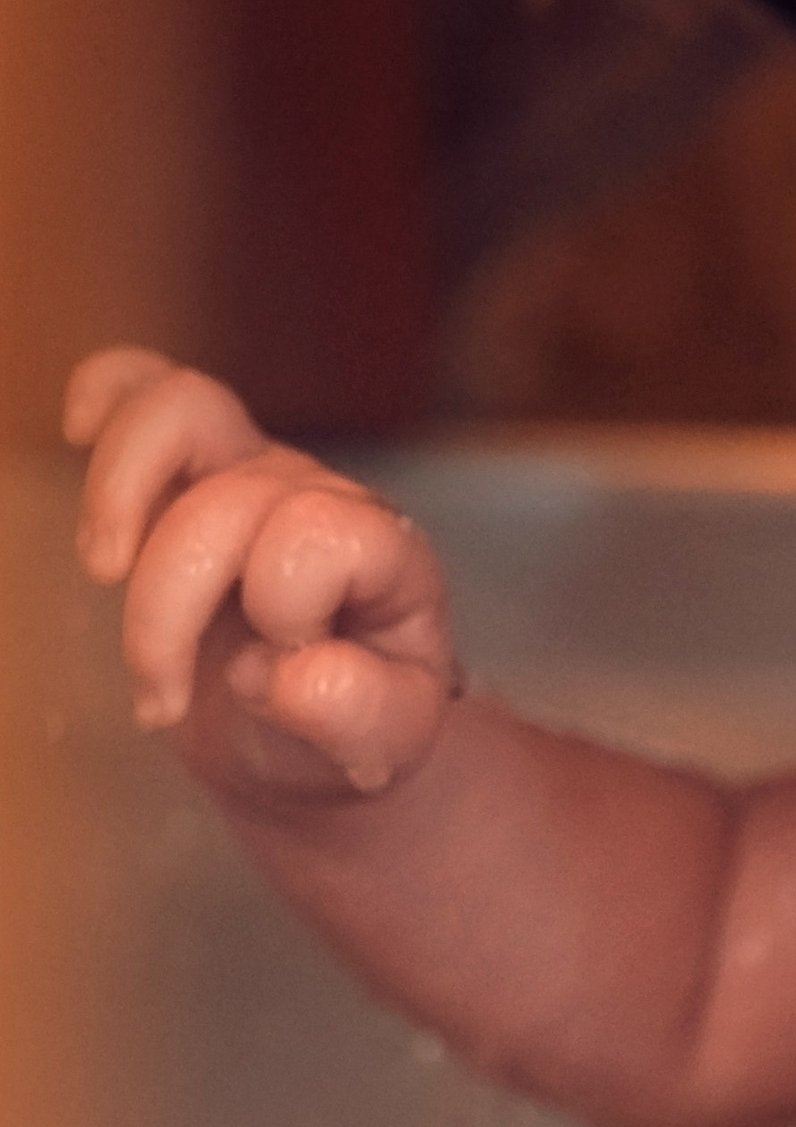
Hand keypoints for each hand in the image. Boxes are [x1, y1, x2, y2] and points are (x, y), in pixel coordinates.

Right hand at [65, 350, 456, 803]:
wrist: (319, 723)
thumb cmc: (352, 718)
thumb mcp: (381, 741)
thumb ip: (358, 711)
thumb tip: (289, 673)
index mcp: (385, 554)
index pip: (321, 534)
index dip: (283, 608)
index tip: (276, 682)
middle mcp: (321, 496)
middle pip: (227, 502)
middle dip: (167, 614)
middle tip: (161, 701)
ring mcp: (253, 470)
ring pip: (186, 413)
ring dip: (119, 495)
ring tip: (105, 574)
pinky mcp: (192, 467)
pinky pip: (148, 386)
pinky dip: (107, 392)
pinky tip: (80, 430)